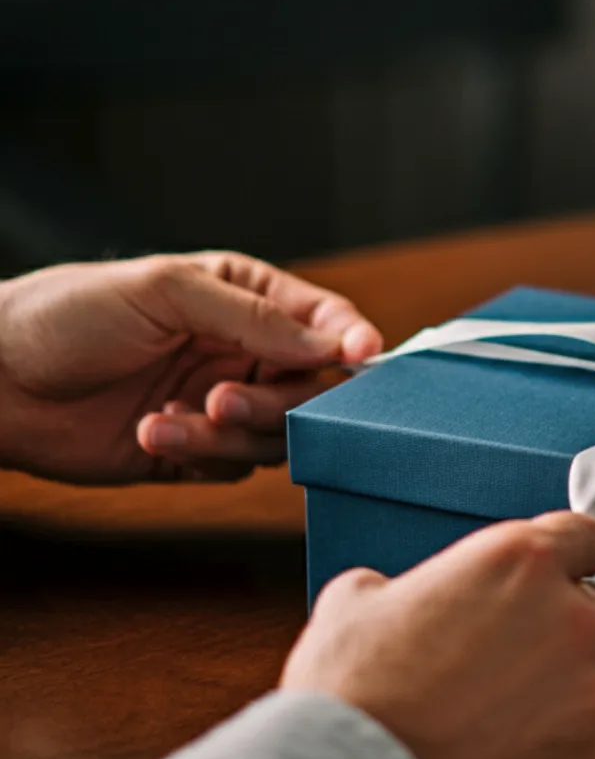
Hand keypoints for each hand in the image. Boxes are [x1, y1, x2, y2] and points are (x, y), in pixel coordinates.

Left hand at [0, 251, 381, 483]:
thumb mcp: (167, 292)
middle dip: (273, 401)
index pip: (325, 319)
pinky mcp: (197, 452)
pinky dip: (197, 455)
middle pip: (310, 389)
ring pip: (276, 435)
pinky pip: (233, 466)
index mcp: (245, 297)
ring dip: (228, 433)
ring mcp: (223, 402)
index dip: (350, 340)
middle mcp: (244, 350)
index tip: (361, 358)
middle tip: (223, 399)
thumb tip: (337, 343)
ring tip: (170, 419)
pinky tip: (148, 432)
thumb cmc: (68, 314)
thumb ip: (257, 317)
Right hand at [280, 511, 594, 758]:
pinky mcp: (593, 750)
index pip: (584, 537)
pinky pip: (586, 734)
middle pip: (587, 607)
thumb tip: (405, 595)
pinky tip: (503, 743)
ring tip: (491, 707)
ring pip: (591, 674)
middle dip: (551, 626)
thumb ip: (416, 581)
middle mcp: (569, 616)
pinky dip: (557, 739)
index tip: (550, 576)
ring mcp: (589, 688)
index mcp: (522, 561)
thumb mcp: (362, 598)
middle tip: (497, 654)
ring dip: (556, 685)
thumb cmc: (356, 692)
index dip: (563, 558)